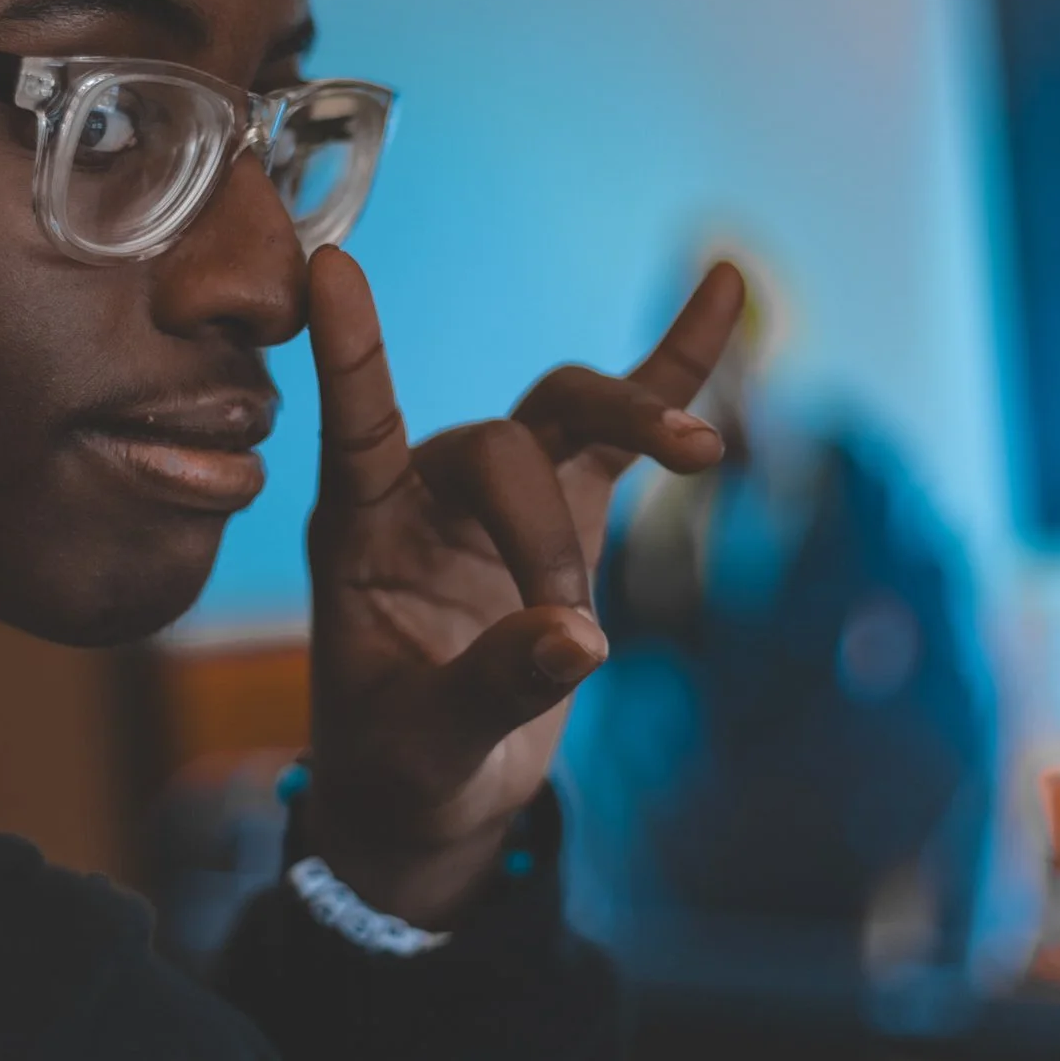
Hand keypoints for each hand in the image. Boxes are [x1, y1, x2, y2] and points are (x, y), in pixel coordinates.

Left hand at [299, 248, 745, 927]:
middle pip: (501, 448)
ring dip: (635, 422)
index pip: (353, 428)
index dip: (349, 354)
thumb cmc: (399, 766)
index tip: (332, 268)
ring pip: (564, 411)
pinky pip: (619, 427)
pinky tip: (726, 289)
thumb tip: (579, 639)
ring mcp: (494, 491)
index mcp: (357, 535)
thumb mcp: (428, 750)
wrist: (427, 792)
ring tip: (704, 455)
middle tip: (573, 639)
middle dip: (546, 542)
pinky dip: (673, 368)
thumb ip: (491, 691)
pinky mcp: (564, 505)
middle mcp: (421, 491)